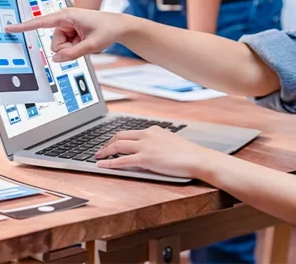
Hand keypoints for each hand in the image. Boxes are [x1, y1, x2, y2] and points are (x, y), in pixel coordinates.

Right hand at [4, 8, 128, 61]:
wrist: (119, 27)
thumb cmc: (107, 30)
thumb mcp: (91, 45)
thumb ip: (72, 54)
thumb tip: (56, 59)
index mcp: (67, 16)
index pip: (40, 22)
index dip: (24, 26)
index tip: (9, 28)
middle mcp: (64, 20)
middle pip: (54, 44)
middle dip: (67, 49)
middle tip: (83, 44)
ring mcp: (67, 27)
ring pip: (59, 47)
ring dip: (72, 49)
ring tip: (85, 41)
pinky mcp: (69, 32)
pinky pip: (65, 47)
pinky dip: (75, 48)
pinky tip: (84, 41)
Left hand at [94, 126, 222, 178]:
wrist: (198, 159)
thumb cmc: (189, 154)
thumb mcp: (171, 142)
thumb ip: (158, 142)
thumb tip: (151, 149)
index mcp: (153, 130)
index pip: (130, 131)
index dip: (117, 138)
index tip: (111, 142)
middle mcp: (147, 135)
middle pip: (120, 135)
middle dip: (107, 143)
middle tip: (100, 149)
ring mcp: (146, 146)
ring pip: (118, 146)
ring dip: (105, 151)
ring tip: (97, 156)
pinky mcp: (146, 159)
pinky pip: (122, 160)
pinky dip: (109, 162)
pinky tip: (101, 165)